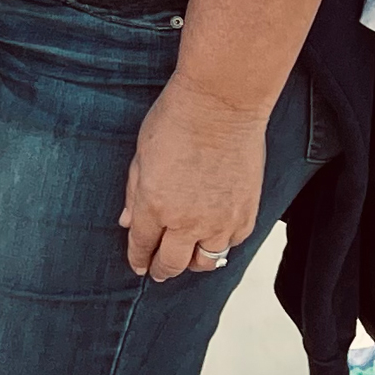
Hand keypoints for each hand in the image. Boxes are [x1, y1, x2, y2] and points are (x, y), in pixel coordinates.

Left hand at [121, 74, 267, 279]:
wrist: (223, 103)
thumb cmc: (177, 118)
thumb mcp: (142, 153)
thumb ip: (134, 192)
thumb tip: (128, 221)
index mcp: (154, 204)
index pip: (142, 245)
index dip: (138, 259)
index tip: (139, 265)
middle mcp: (186, 221)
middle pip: (172, 263)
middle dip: (162, 270)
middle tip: (159, 271)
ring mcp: (219, 221)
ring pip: (205, 262)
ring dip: (192, 261)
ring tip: (187, 257)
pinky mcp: (246, 215)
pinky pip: (231, 244)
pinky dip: (221, 244)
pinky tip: (214, 236)